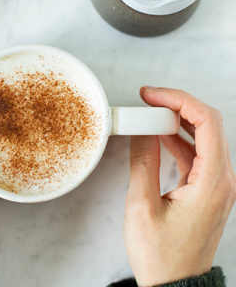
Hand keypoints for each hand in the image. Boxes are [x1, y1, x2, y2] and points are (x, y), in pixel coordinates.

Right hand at [124, 87, 235, 285]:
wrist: (173, 284)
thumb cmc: (160, 255)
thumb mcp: (142, 206)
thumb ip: (143, 162)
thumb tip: (141, 130)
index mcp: (213, 183)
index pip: (206, 123)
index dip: (178, 101)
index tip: (151, 96)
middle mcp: (222, 180)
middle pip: (208, 124)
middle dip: (176, 105)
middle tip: (147, 99)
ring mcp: (216, 184)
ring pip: (202, 136)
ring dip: (175, 121)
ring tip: (148, 115)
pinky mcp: (205, 188)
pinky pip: (195, 153)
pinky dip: (175, 139)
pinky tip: (156, 135)